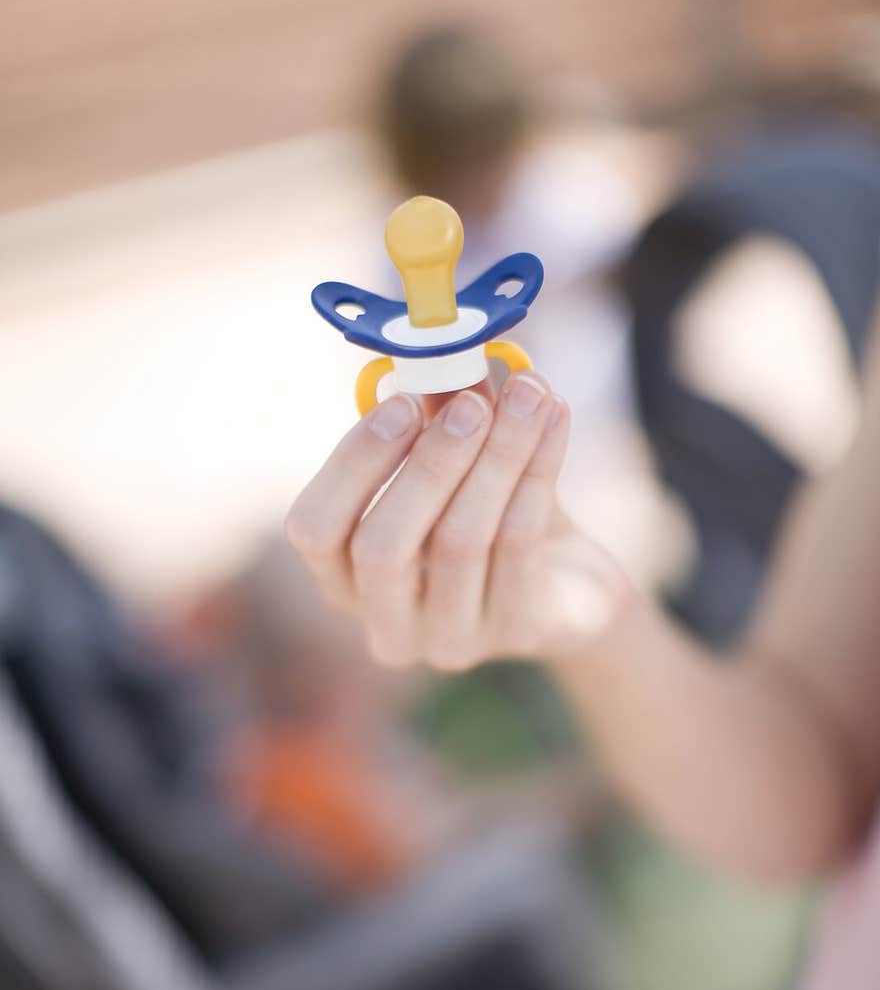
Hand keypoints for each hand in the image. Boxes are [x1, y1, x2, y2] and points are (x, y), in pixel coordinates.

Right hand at [286, 372, 632, 669]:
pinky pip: (519, 548)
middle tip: (471, 403)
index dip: (351, 466)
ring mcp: (450, 640)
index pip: (315, 532)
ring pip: (461, 542)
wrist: (571, 587)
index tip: (400, 402)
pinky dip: (538, 474)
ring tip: (530, 392)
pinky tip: (556, 422)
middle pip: (383, 549)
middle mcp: (388, 623)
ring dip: (498, 456)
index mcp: (347, 579)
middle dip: (428, 465)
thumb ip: (438, 414)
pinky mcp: (516, 634)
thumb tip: (436, 349)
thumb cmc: (493, 515)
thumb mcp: (460, 463)